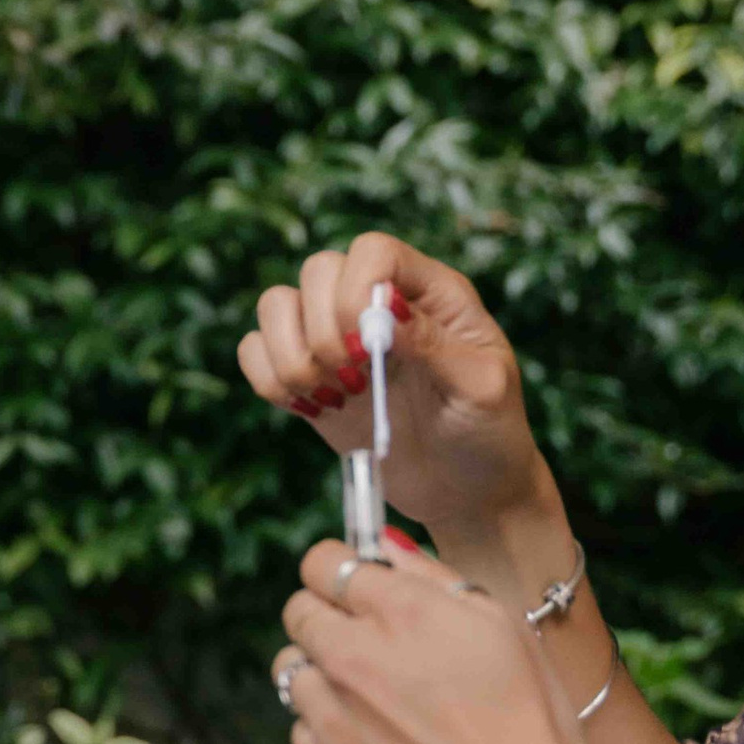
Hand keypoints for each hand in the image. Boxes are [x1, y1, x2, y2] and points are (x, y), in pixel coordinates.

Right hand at [239, 236, 548, 545]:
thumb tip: (383, 308)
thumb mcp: (481, 389)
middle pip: (318, 270)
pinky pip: (255, 351)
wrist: (467, 492)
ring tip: (331, 397)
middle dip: (324, 331)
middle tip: (355, 380)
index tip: (371, 349)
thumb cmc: (489, 434)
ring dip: (290, 354)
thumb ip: (434, 344)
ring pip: (276, 304)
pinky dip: (268, 378)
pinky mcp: (311, 379)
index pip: (374, 252)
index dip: (357, 289)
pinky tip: (308, 408)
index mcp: (430, 293)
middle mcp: (377, 305)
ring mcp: (338, 341)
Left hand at [274, 535, 614, 743]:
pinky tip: (377, 741)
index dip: (342, 570)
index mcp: (400, 612)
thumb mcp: (501, 627)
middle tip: (371, 641)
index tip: (359, 587)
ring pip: (290, 669)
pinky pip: (301, 728)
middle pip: (298, 610)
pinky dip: (328, 728)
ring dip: (323, 673)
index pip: (324, 562)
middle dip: (328, 615)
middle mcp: (353, 657)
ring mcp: (331, 717)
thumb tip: (383, 546)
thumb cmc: (530, 719)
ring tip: (375, 697)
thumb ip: (433, 577)